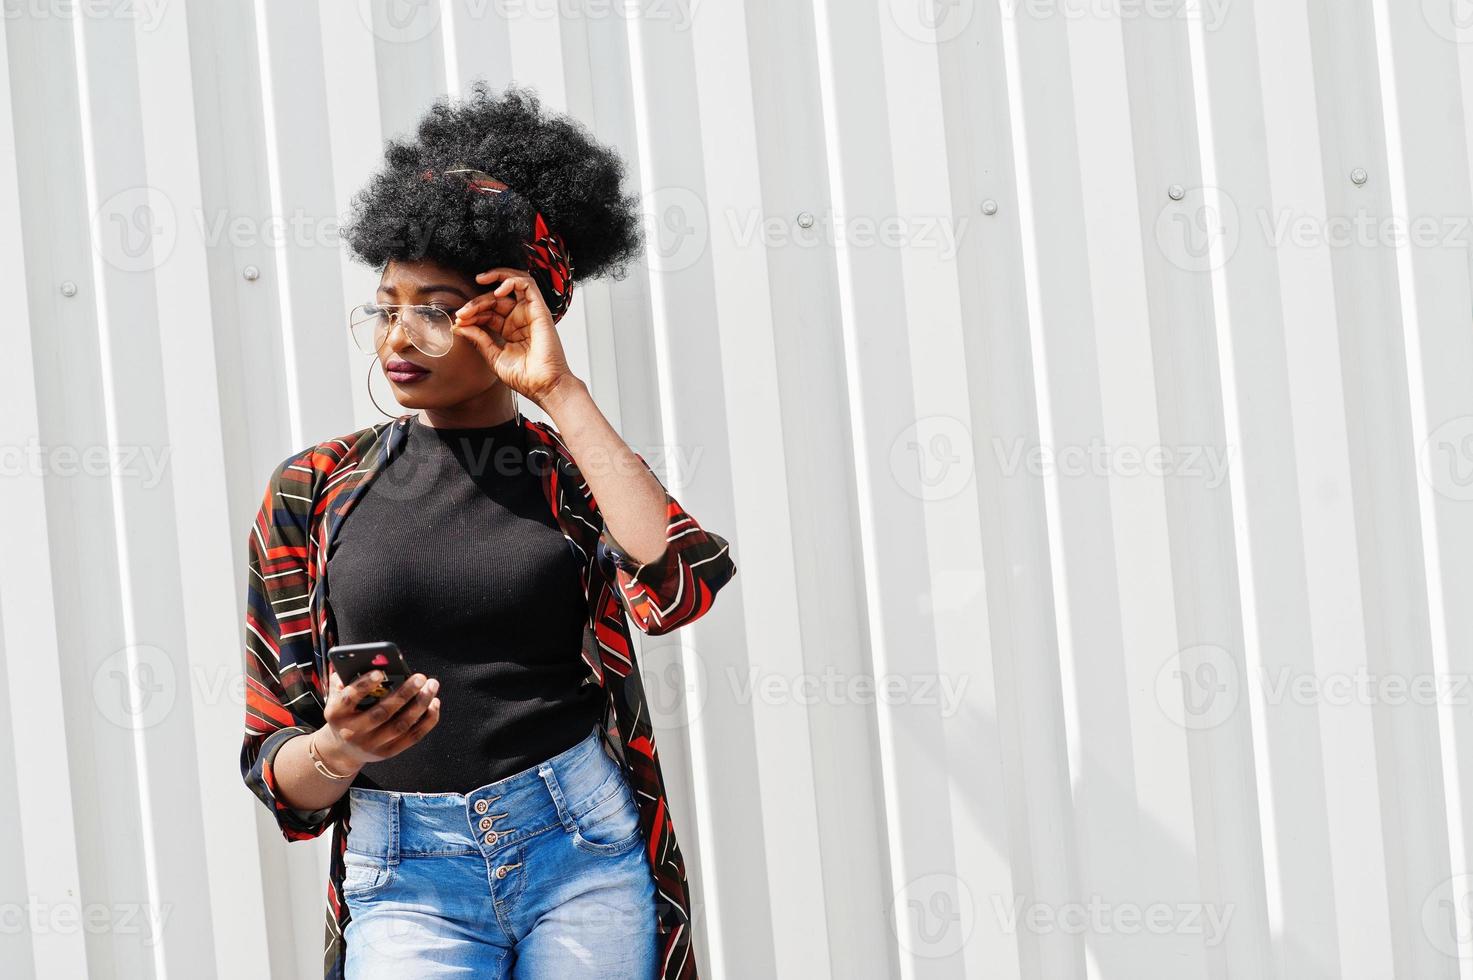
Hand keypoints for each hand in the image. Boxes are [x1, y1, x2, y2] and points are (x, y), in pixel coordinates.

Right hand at [316, 668, 441, 771]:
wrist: (342, 749)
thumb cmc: (346, 711)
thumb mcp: (338, 695)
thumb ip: (348, 677)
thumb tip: (371, 661)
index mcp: (336, 713)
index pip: (350, 697)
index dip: (364, 684)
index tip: (379, 671)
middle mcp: (353, 731)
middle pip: (382, 713)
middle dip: (404, 693)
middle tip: (420, 677)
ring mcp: (371, 745)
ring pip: (401, 725)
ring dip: (420, 704)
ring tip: (432, 686)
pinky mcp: (387, 752)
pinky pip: (412, 736)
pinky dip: (427, 720)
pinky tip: (434, 703)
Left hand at [452, 267, 576, 406]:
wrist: (543, 386)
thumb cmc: (525, 377)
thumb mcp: (493, 356)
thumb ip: (478, 339)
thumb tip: (459, 326)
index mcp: (510, 330)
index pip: (488, 312)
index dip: (472, 314)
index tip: (458, 322)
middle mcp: (520, 319)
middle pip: (495, 299)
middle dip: (476, 302)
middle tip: (463, 313)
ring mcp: (530, 313)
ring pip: (511, 285)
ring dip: (494, 279)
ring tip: (479, 283)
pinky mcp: (540, 309)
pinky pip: (527, 284)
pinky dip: (511, 280)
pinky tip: (497, 292)